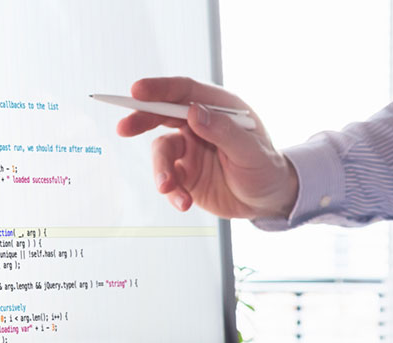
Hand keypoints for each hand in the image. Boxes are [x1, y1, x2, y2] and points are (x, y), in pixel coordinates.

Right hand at [115, 77, 298, 218]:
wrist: (268, 201)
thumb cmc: (266, 169)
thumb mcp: (251, 151)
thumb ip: (224, 131)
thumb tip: (194, 112)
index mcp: (218, 108)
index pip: (184, 91)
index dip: (159, 88)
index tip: (137, 91)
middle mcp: (199, 124)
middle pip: (162, 114)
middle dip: (141, 120)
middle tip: (124, 128)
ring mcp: (190, 149)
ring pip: (162, 152)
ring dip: (161, 171)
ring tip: (168, 189)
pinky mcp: (185, 174)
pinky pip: (168, 179)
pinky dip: (172, 192)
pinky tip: (184, 203)